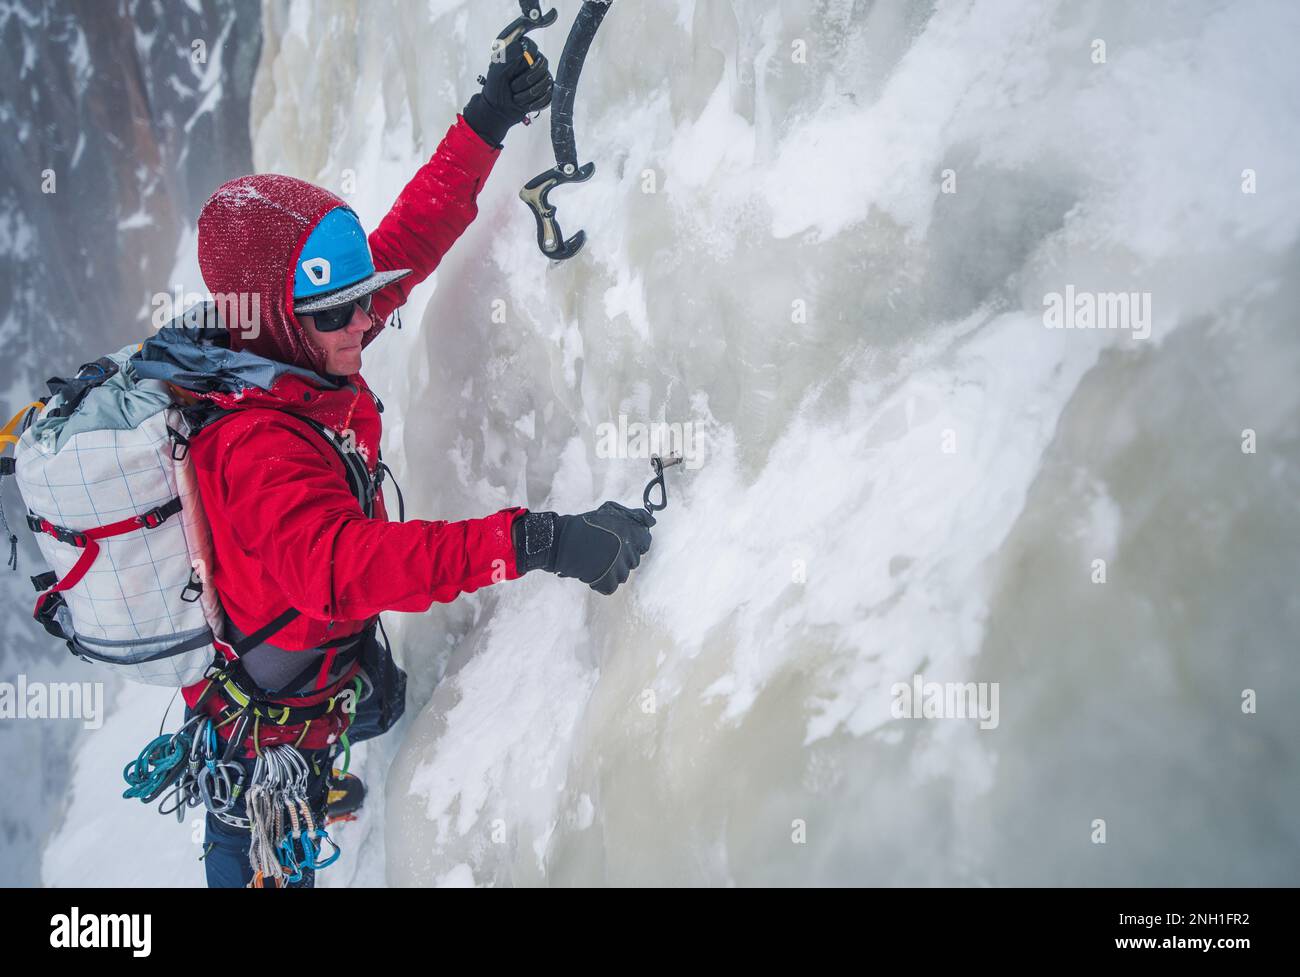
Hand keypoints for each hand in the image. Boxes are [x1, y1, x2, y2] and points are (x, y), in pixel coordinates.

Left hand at [463, 35, 553, 147]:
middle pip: (542, 64)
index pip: (533, 48)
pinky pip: (548, 94)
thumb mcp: (497, 70)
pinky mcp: (546, 92)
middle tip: (513, 87)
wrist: (499, 110)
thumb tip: (522, 47)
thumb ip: (509, 56)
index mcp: (521, 55)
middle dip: (527, 79)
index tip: (514, 71)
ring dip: (529, 93)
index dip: (525, 60)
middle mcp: (533, 64)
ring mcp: (541, 78)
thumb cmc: (496, 89)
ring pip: (546, 81)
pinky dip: (535, 102)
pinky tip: (525, 105)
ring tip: (516, 98)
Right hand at [514, 503, 655, 595]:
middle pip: (633, 560)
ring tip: (596, 560)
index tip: (621, 542)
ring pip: (623, 574)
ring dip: (612, 570)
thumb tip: (652, 521)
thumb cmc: (584, 525)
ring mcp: (619, 568)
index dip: (634, 542)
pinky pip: (611, 586)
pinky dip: (602, 582)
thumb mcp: (610, 512)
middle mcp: (628, 551)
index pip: (645, 542)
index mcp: (631, 533)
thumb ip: (634, 516)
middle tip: (603, 550)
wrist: (561, 541)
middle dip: (621, 556)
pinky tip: (592, 571)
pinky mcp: (608, 581)